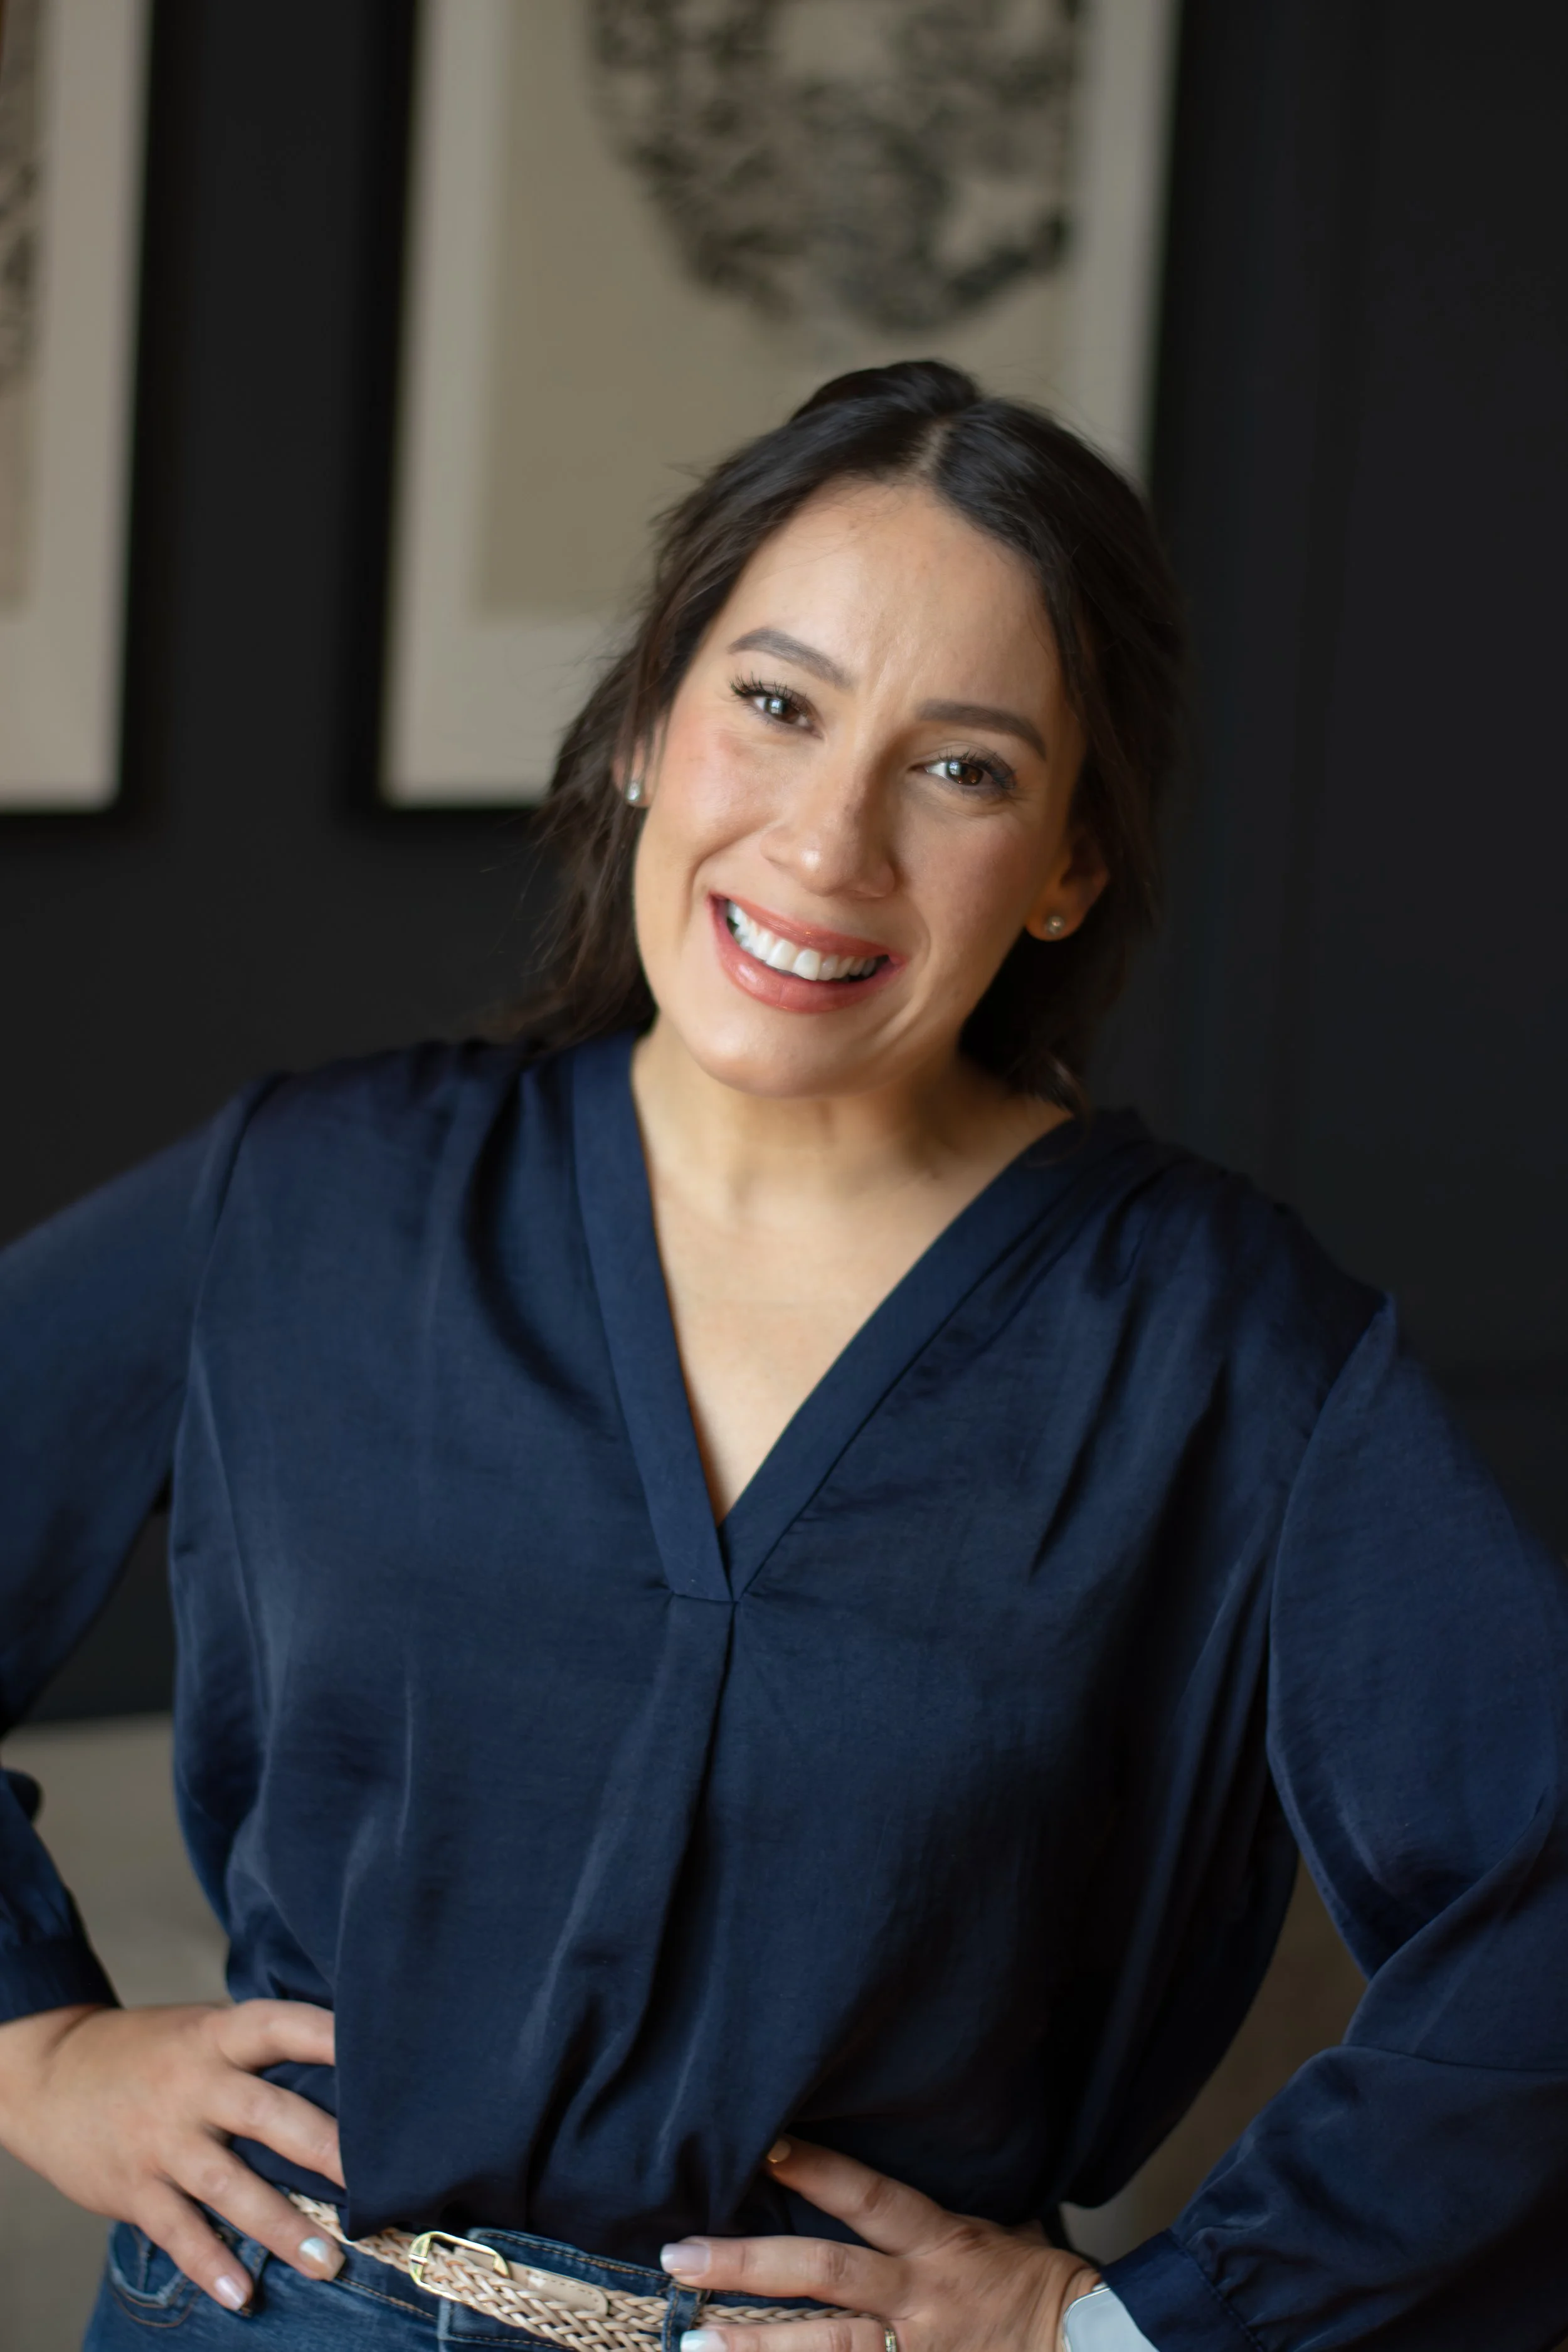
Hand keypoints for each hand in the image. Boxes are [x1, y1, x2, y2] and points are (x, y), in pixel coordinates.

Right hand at [0, 2000, 345, 2312]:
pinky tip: (242, 2293)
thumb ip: (258, 2049)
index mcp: (216, 2036)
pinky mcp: (133, 2186)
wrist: (52, 2075)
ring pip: (228, 2185)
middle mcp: (193, 2085)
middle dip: (323, 2149)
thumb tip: (346, 2065)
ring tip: (327, 2262)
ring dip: (280, 2227)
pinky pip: (177, 2230)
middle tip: (374, 2183)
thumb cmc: (152, 2052)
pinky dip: (209, 2263)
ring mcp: (162, 2139)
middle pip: (268, 2114)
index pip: (280, 2027)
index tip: (381, 2059)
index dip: (328, 2036)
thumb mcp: (202, 2030)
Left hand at [660, 2139, 1100, 2351]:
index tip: (762, 2145)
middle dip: (751, 2265)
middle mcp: (920, 2296)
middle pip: (826, 2273)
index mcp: (941, 2242)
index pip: (869, 2198)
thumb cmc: (1036, 2286)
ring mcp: (919, 2350)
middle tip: (682, 2256)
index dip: (818, 2169)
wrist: (1091, 2348)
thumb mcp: (991, 2232)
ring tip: (694, 2344)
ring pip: (827, 2347)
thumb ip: (927, 2219)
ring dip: (756, 2349)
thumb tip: (869, 2184)